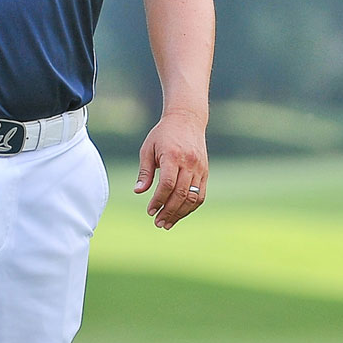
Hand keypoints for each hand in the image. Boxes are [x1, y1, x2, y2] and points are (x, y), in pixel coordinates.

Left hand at [135, 110, 207, 229]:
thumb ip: (144, 171)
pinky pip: (200, 194)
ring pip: (193, 197)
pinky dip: (191, 207)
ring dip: (180, 213)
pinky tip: (180, 214)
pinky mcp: (205, 172)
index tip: (150, 211)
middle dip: (169, 212)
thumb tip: (138, 191)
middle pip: (181, 194)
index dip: (159, 201)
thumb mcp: (148, 149)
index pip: (167, 185)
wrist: (187, 119)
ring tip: (168, 223)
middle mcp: (189, 163)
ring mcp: (200, 168)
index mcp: (173, 156)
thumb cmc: (163, 134)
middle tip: (158, 223)